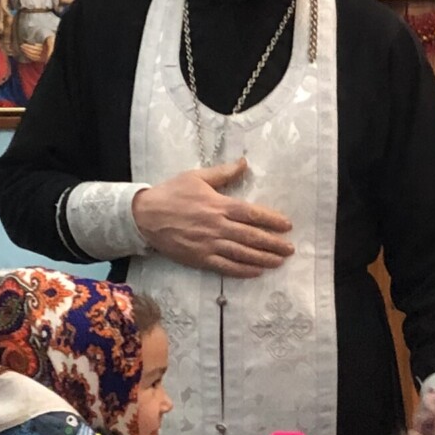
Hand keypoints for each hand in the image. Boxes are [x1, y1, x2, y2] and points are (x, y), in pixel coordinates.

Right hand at [133, 160, 295, 276]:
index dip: (272, 220)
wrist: (145, 216)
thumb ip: (224, 172)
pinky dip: (242, 270)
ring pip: (242, 254)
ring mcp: (209, 245)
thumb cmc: (171, 193)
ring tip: (279, 262)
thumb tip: (245, 163)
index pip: (252, 213)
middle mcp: (217, 226)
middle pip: (252, 237)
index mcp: (219, 205)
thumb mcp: (197, 177)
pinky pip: (226, 267)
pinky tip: (256, 271)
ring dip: (263, 259)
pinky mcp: (200, 259)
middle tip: (290, 249)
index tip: (287, 225)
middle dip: (274, 243)